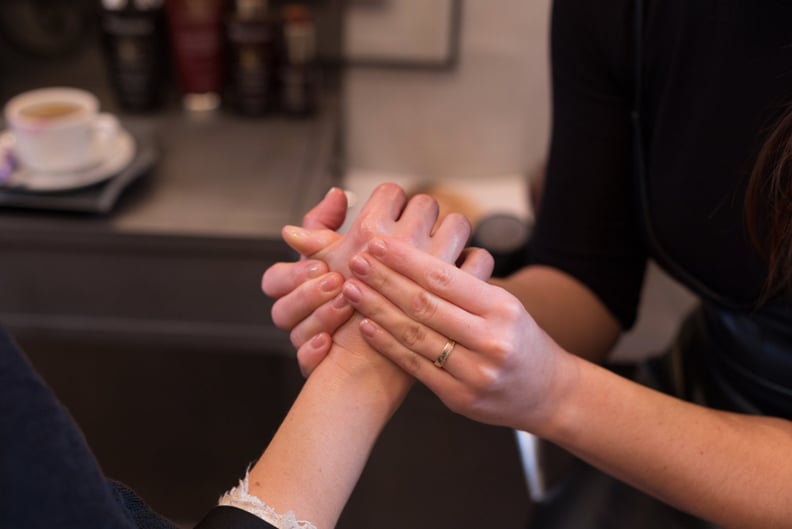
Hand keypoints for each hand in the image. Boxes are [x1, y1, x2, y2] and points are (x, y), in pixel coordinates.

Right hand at [262, 188, 351, 372]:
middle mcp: (300, 314)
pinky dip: (314, 352)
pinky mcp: (320, 364)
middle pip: (280, 309)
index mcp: (299, 286)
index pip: (274, 280)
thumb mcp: (354, 246)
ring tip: (346, 304)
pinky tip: (328, 343)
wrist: (397, 327)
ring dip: (317, 317)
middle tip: (337, 281)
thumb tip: (337, 194)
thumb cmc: (369, 280)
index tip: (321, 263)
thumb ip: (339, 222)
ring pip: (293, 335)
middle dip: (307, 294)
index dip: (294, 273)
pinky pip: (305, 363)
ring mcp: (308, 340)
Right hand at [267, 183, 475, 376]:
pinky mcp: (467, 295)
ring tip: (439, 242)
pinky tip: (462, 269)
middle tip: (415, 222)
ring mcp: (443, 268)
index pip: (390, 193)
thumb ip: (319, 237)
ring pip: (456, 226)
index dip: (391, 199)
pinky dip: (473, 260)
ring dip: (450, 230)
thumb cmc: (337, 322)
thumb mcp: (319, 277)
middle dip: (420, 212)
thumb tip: (326, 203)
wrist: (367, 373)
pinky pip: (479, 259)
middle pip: (424, 205)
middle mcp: (409, 245)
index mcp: (370, 234)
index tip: (390, 209)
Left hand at [340, 237, 569, 431]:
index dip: (406, 259)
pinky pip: (416, 367)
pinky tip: (367, 326)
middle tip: (356, 261)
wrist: (550, 393)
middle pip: (425, 304)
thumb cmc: (522, 340)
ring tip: (351, 289)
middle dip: (384, 280)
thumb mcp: (506, 306)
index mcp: (502, 308)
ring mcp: (475, 372)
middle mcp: (490, 339)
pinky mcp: (460, 398)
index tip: (378, 244)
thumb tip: (414, 256)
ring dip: (378, 310)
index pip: (445, 278)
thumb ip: (466, 287)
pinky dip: (388, 345)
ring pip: (416, 335)